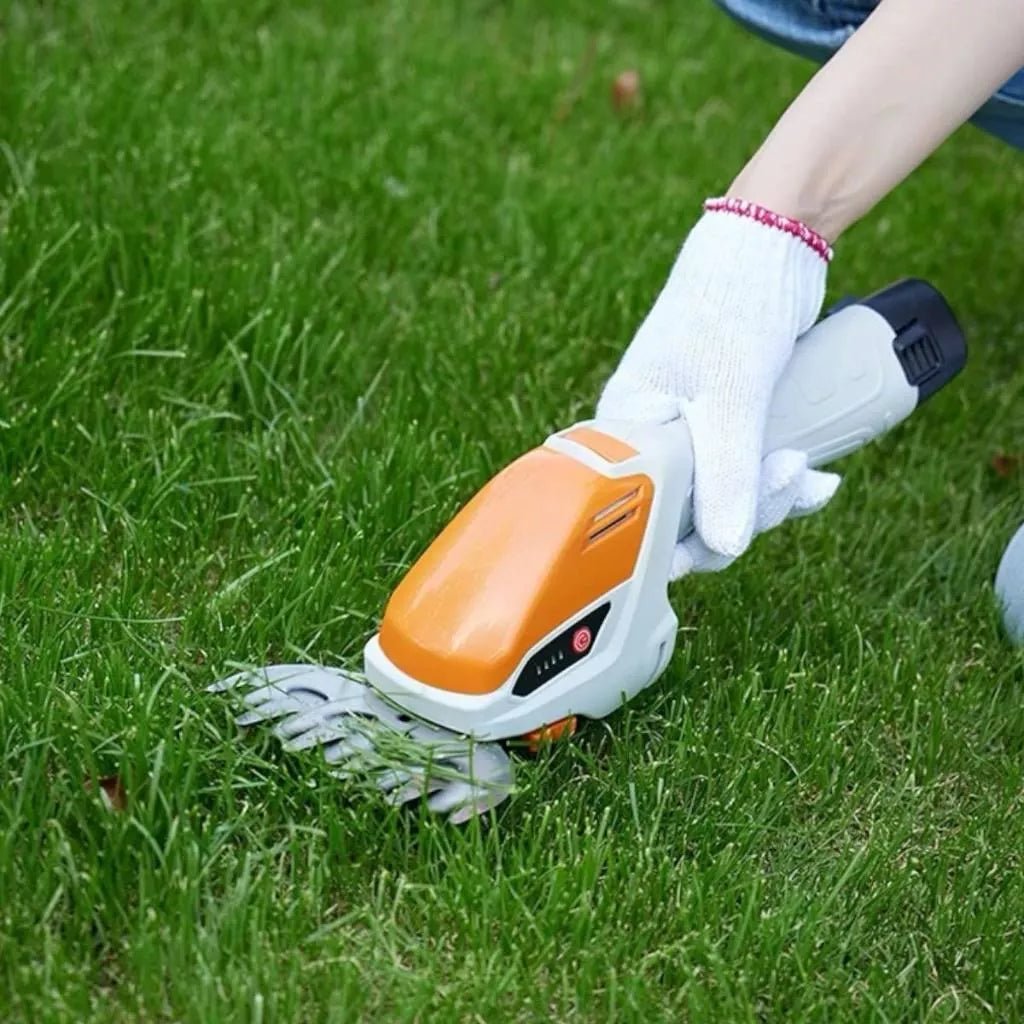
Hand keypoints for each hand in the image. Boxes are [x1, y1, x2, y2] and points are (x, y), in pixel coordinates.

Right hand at [596, 198, 840, 576]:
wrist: (769, 245)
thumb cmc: (729, 306)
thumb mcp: (730, 397)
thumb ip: (727, 475)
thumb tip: (726, 546)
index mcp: (627, 431)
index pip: (644, 512)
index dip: (685, 538)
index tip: (729, 540)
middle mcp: (652, 438)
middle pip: (691, 512)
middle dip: (747, 510)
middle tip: (789, 478)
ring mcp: (691, 432)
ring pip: (727, 495)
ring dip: (773, 496)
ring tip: (810, 473)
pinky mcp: (726, 424)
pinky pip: (749, 471)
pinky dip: (783, 480)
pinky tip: (817, 478)